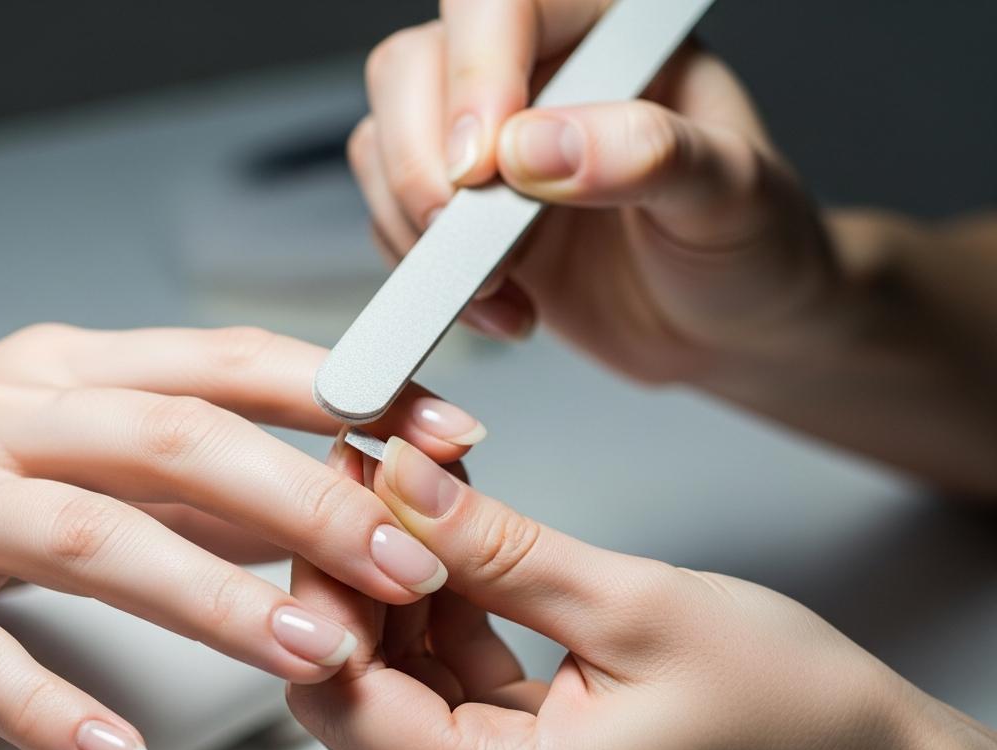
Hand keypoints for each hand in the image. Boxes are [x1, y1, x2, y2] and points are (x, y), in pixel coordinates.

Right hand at [0, 324, 484, 749]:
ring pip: (88, 536)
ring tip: (311, 654)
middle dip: (307, 501)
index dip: (341, 392)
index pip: (225, 361)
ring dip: (211, 598)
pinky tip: (115, 746)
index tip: (442, 432)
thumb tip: (314, 491)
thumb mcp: (58, 440)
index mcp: (65, 369)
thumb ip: (182, 468)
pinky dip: (44, 701)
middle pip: (175, 440)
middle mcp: (1, 414)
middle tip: (407, 562)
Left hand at [289, 437, 996, 749]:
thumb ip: (498, 546)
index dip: (328, 586)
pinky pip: (447, 703)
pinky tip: (460, 556)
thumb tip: (406, 486)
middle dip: (359, 582)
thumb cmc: (794, 721)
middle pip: (358, 697)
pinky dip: (444, 629)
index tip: (344, 498)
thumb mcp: (633, 604)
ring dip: (401, 597)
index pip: (341, 695)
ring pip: (397, 694)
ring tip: (423, 502)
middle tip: (380, 484)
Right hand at [354, 0, 845, 383]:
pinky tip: (502, 307)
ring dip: (417, 230)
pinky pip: (391, 221)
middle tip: (468, 243)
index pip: (503, 4)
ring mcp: (487, 147)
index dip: (474, 76)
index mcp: (607, 32)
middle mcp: (534, 74)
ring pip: (383, 142)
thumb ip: (650, 157)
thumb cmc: (753, 244)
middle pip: (412, 67)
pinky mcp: (459, 216)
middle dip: (422, 164)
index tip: (483, 171)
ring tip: (500, 289)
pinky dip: (424, 276)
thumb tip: (537, 148)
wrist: (734, 329)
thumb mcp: (733, 195)